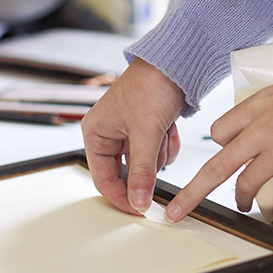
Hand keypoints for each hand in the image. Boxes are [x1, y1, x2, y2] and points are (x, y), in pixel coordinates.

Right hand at [81, 58, 184, 213]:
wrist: (176, 63)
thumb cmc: (151, 85)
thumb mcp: (146, 132)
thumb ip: (141, 171)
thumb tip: (138, 201)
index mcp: (96, 133)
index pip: (104, 179)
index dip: (122, 196)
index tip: (141, 209)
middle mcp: (109, 134)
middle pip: (127, 173)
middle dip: (148, 165)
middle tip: (158, 160)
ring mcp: (130, 133)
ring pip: (147, 165)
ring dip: (160, 152)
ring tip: (164, 130)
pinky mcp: (149, 130)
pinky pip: (159, 153)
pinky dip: (168, 144)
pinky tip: (170, 127)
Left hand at [165, 82, 272, 225]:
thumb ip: (267, 110)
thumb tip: (261, 127)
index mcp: (255, 108)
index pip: (220, 131)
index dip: (221, 143)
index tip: (226, 148)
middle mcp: (261, 132)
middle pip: (217, 167)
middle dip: (193, 192)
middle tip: (178, 209)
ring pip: (247, 185)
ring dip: (242, 198)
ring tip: (242, 204)